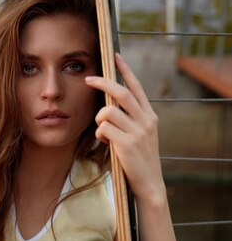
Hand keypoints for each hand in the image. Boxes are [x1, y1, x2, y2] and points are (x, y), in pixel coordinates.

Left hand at [86, 53, 164, 201]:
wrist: (150, 184)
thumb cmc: (140, 160)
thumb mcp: (142, 136)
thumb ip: (130, 120)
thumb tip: (108, 107)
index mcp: (150, 116)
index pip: (137, 87)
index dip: (125, 70)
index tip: (115, 56)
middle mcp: (146, 121)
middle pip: (121, 93)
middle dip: (103, 83)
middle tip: (89, 79)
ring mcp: (138, 132)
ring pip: (108, 112)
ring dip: (99, 119)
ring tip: (102, 132)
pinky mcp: (127, 144)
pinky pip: (104, 129)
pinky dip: (99, 134)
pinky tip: (105, 143)